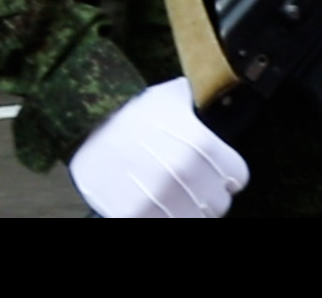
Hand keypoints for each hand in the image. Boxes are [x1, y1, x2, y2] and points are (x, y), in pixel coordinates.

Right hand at [68, 77, 249, 218]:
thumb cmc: (130, 111)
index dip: (226, 175)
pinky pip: (163, 224)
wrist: (84, 126)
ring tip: (168, 198)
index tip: (213, 174)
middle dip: (204, 196)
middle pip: (218, 204)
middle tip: (185, 186)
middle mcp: (186, 174)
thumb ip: (200, 107)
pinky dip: (160, 217)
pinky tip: (151, 206)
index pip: (238, 177)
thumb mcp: (172, 98)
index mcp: (203, 146)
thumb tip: (216, 101)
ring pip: (194, 220)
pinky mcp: (136, 216)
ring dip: (183, 211)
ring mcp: (161, 199)